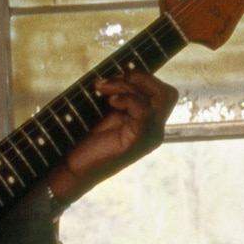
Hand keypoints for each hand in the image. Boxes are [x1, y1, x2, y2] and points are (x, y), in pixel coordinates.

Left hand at [44, 72, 176, 202]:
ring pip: (159, 98)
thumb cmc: (88, 141)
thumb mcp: (110, 114)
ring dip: (128, 86)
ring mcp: (150, 138)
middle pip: (168, 93)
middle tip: (111, 83)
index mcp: (151, 124)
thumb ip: (123, 97)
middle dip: (140, 79)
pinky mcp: (138, 141)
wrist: (75, 168)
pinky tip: (110, 102)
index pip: (163, 92)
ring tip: (103, 90)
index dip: (141, 79)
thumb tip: (124, 74)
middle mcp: (155, 132)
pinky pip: (144, 110)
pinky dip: (127, 99)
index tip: (113, 81)